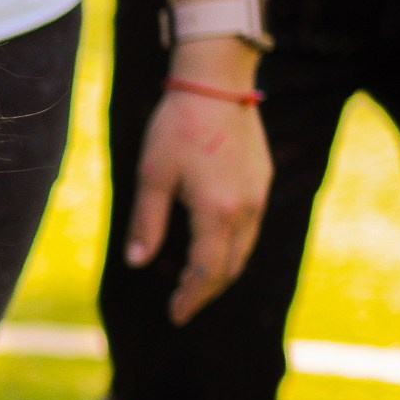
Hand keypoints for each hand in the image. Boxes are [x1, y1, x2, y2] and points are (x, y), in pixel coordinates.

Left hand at [125, 42, 272, 323]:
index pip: (207, 272)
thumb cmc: (178, 127)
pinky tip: (214, 247)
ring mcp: (258, 194)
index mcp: (218, 212)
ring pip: (244, 248)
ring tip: (195, 284)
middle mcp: (246, 208)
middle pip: (230, 267)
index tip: (174, 315)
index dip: (190, 298)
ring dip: (221, 271)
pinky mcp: (262, 180)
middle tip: (183, 306)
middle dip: (206, 291)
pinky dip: (232, 247)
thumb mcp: (152, 175)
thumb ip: (147, 223)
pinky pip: (250, 227)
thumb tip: (138, 263)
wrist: (216, 84)